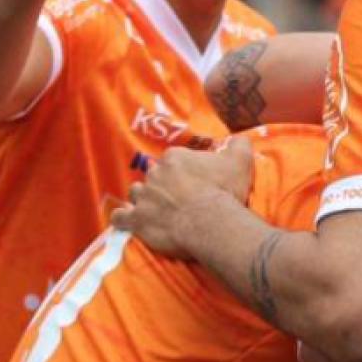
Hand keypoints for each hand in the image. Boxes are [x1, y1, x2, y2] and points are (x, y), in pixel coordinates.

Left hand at [111, 138, 253, 256]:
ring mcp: (143, 197)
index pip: (173, 159)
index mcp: (175, 157)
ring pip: (137, 193)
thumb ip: (239, 144)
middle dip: (163, 184)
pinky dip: (123, 219)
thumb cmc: (224, 191)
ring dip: (143, 199)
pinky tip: (128, 221)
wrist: (211, 223)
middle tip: (179, 197)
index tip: (193, 181)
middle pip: (154, 175)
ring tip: (156, 209)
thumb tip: (237, 138)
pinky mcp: (136, 220)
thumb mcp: (240, 161)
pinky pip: (120, 217)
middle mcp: (155, 173)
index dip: (183, 170)